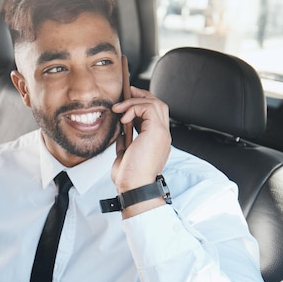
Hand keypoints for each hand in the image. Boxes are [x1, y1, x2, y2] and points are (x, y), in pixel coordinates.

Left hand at [111, 87, 170, 216]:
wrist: (134, 187)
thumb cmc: (129, 178)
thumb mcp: (124, 155)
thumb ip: (126, 141)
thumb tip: (120, 131)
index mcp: (157, 141)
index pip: (154, 115)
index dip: (140, 105)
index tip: (125, 103)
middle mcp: (163, 135)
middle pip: (158, 104)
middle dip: (141, 96)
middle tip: (126, 93)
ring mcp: (162, 133)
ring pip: (155, 103)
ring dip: (135, 101)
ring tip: (119, 107)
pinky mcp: (156, 131)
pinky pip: (148, 107)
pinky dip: (133, 107)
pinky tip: (123, 117)